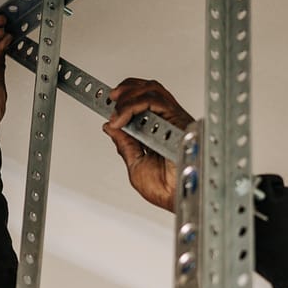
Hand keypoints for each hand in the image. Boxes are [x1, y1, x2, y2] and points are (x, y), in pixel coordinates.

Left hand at [102, 78, 193, 211]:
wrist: (180, 197)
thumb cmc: (167, 190)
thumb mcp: (135, 165)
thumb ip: (125, 144)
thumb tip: (111, 128)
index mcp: (159, 133)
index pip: (143, 104)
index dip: (125, 98)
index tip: (107, 101)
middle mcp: (168, 123)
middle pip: (148, 90)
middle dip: (125, 91)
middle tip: (110, 101)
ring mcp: (173, 120)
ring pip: (151, 90)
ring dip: (128, 97)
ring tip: (116, 112)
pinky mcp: (178, 119)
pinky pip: (155, 101)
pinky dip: (134, 106)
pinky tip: (122, 118)